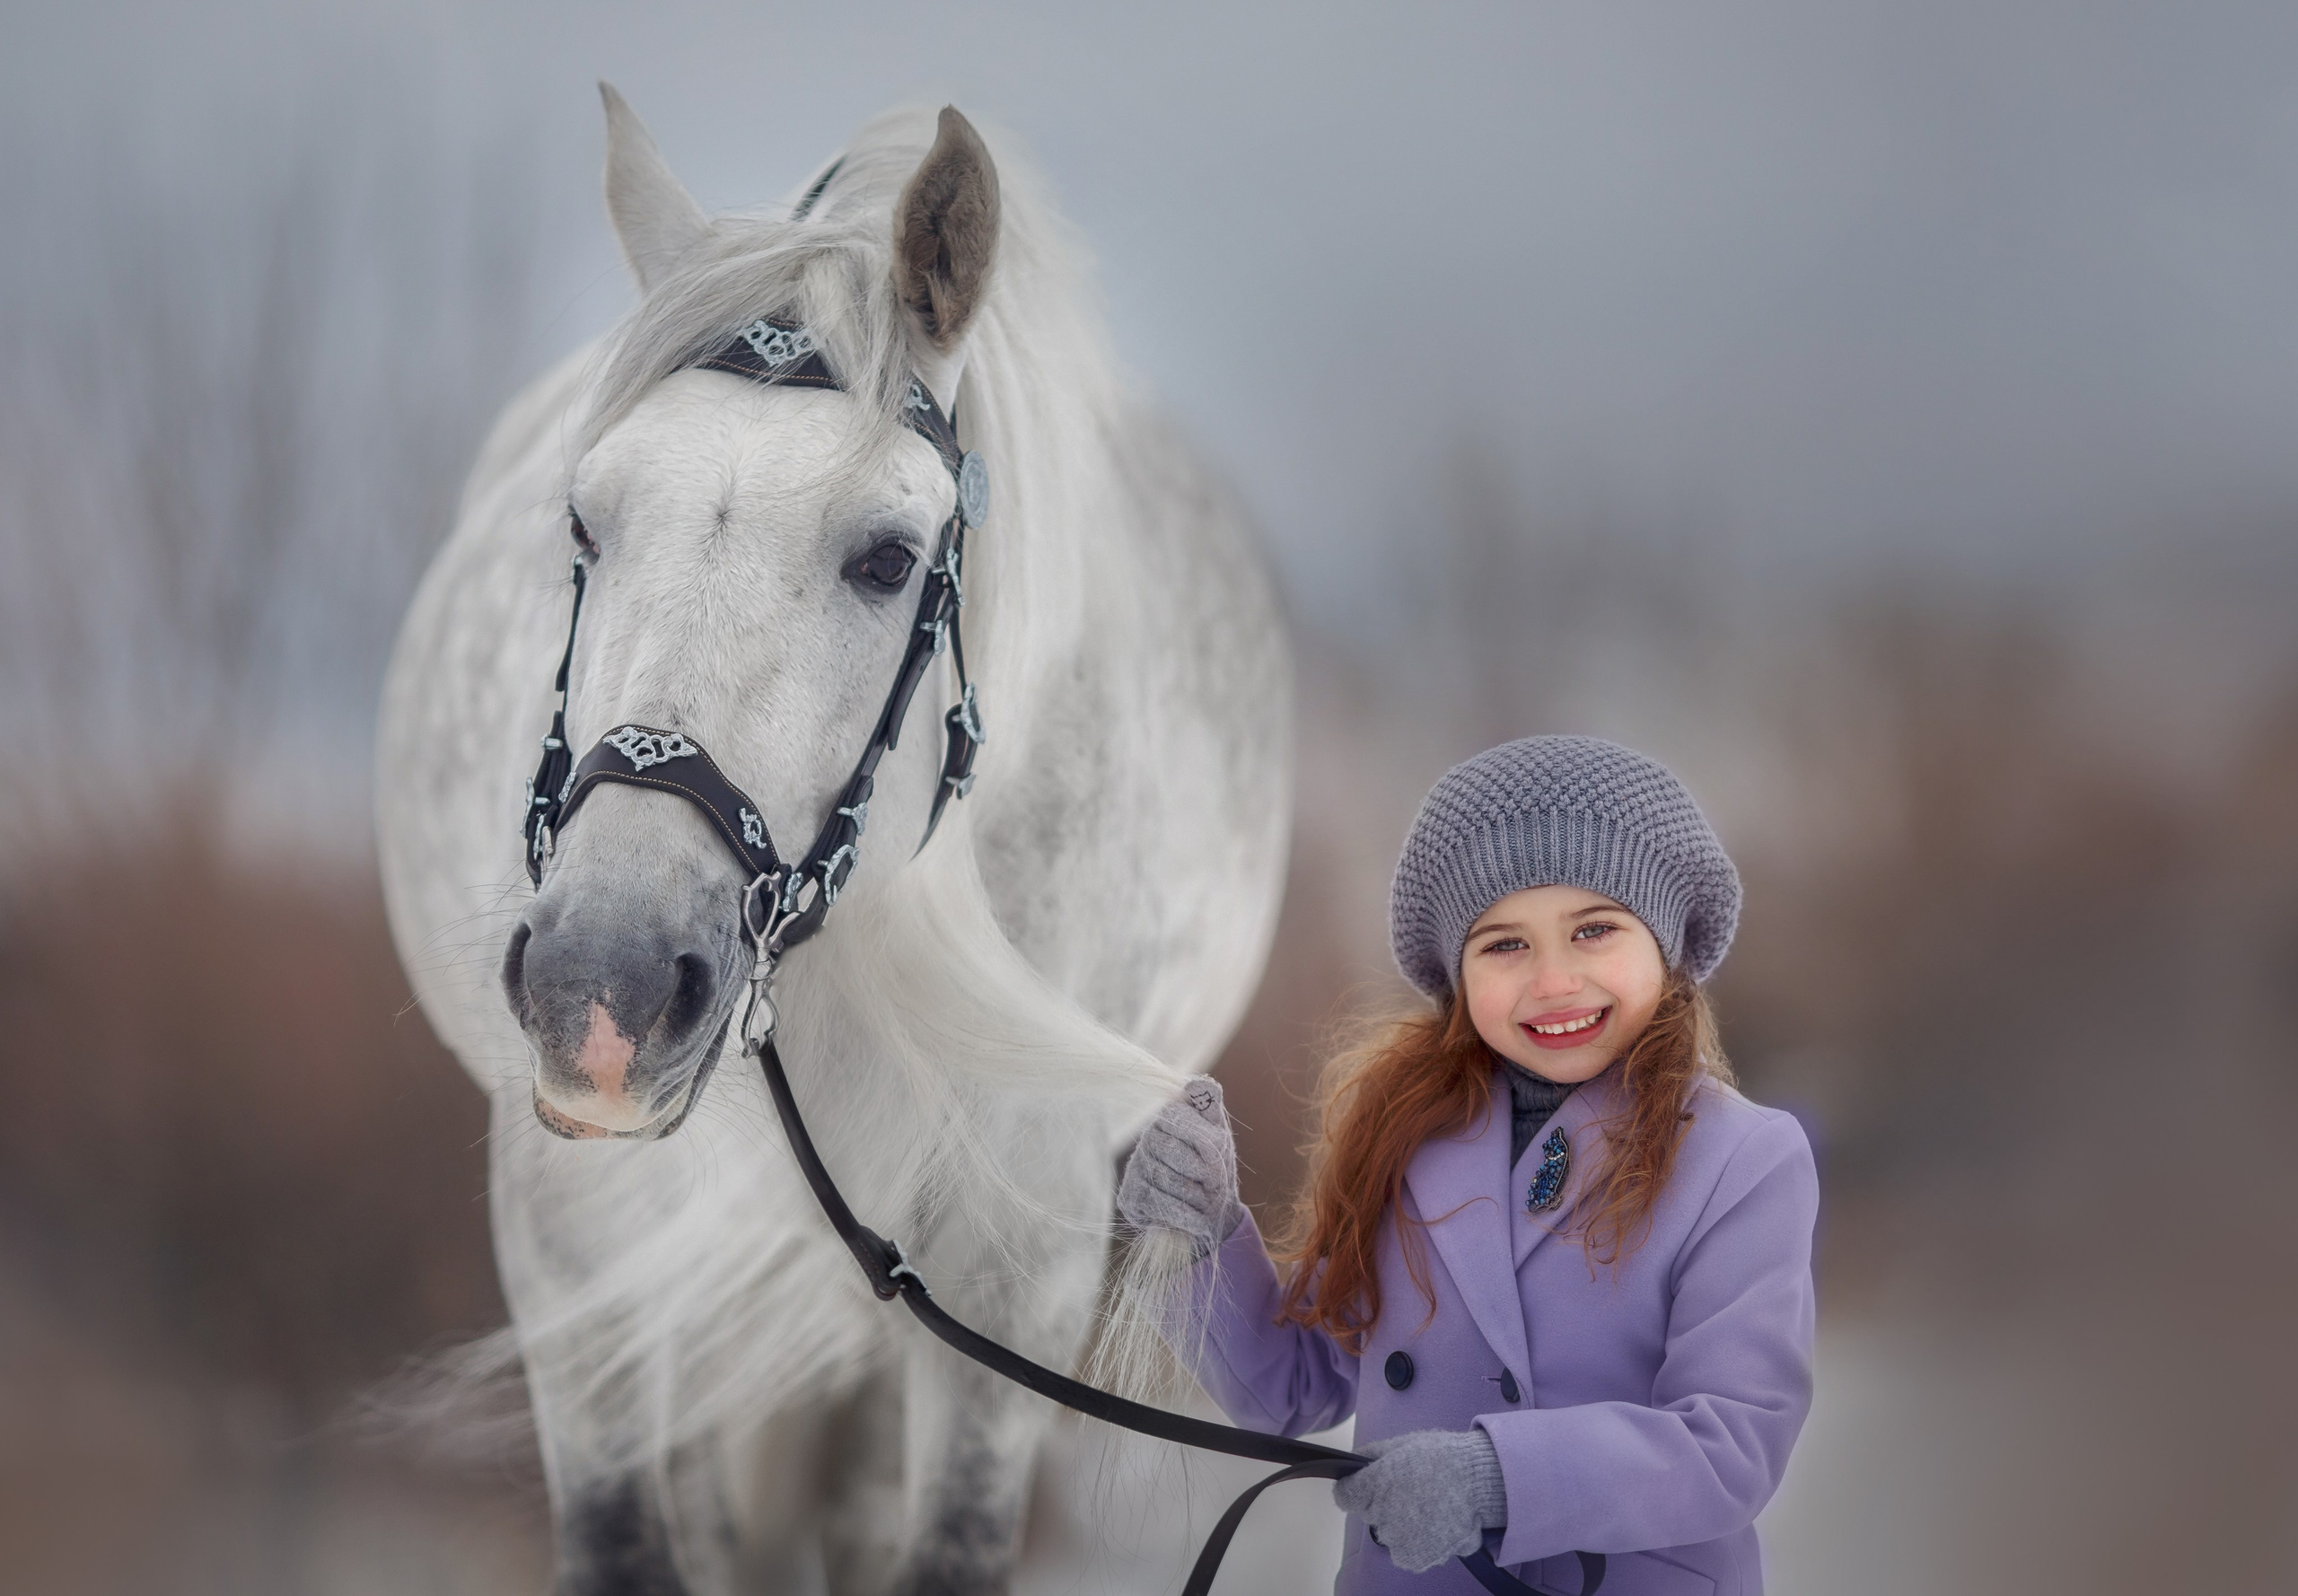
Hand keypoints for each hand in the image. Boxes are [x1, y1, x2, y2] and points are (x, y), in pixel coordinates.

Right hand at [1117, 1078, 1242, 1259]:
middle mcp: (1148, 1137)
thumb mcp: (1220, 1133)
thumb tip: (1195, 1084)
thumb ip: (1209, 1105)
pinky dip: (1187, 1215)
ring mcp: (1136, 1166)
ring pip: (1170, 1181)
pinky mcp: (1130, 1196)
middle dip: (1204, 1174)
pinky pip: (1162, 1204)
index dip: (1207, 1145)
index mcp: (1169, 1115)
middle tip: (1214, 1183)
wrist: (1210, 1213)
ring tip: (1203, 1200)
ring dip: (1197, 1197)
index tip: (1217, 1156)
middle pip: (1176, 1153)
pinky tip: (1193, 1215)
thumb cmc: (1216, 1169)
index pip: (1181, 1121)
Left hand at [1331, 1428, 1507, 1572]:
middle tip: (1412, 1491)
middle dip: (1384, 1504)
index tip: (1366, 1485)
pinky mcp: (1414, 1558)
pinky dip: (1418, 1542)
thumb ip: (1372, 1455)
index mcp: (1374, 1484)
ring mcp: (1398, 1540)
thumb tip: (1354, 1462)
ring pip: (1390, 1534)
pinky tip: (1435, 1523)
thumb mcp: (1403, 1444)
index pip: (1345, 1495)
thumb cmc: (1443, 1457)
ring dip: (1403, 1525)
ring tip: (1429, 1508)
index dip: (1356, 1488)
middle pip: (1371, 1514)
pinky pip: (1406, 1552)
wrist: (1479, 1481)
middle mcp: (1381, 1515)